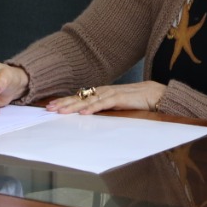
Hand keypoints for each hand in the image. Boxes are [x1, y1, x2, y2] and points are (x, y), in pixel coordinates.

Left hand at [44, 81, 165, 114]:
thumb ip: (104, 108)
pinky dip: (93, 108)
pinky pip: (104, 103)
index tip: (52, 105)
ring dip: (74, 106)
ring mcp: (112, 93)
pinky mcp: (121, 98)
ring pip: (89, 100)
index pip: (81, 96)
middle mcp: (104, 91)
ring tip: (61, 111)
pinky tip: (83, 113)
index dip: (66, 100)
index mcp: (103, 92)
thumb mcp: (117, 105)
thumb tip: (90, 115)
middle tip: (49, 108)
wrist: (157, 94)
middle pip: (81, 97)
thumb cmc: (138, 100)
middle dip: (64, 102)